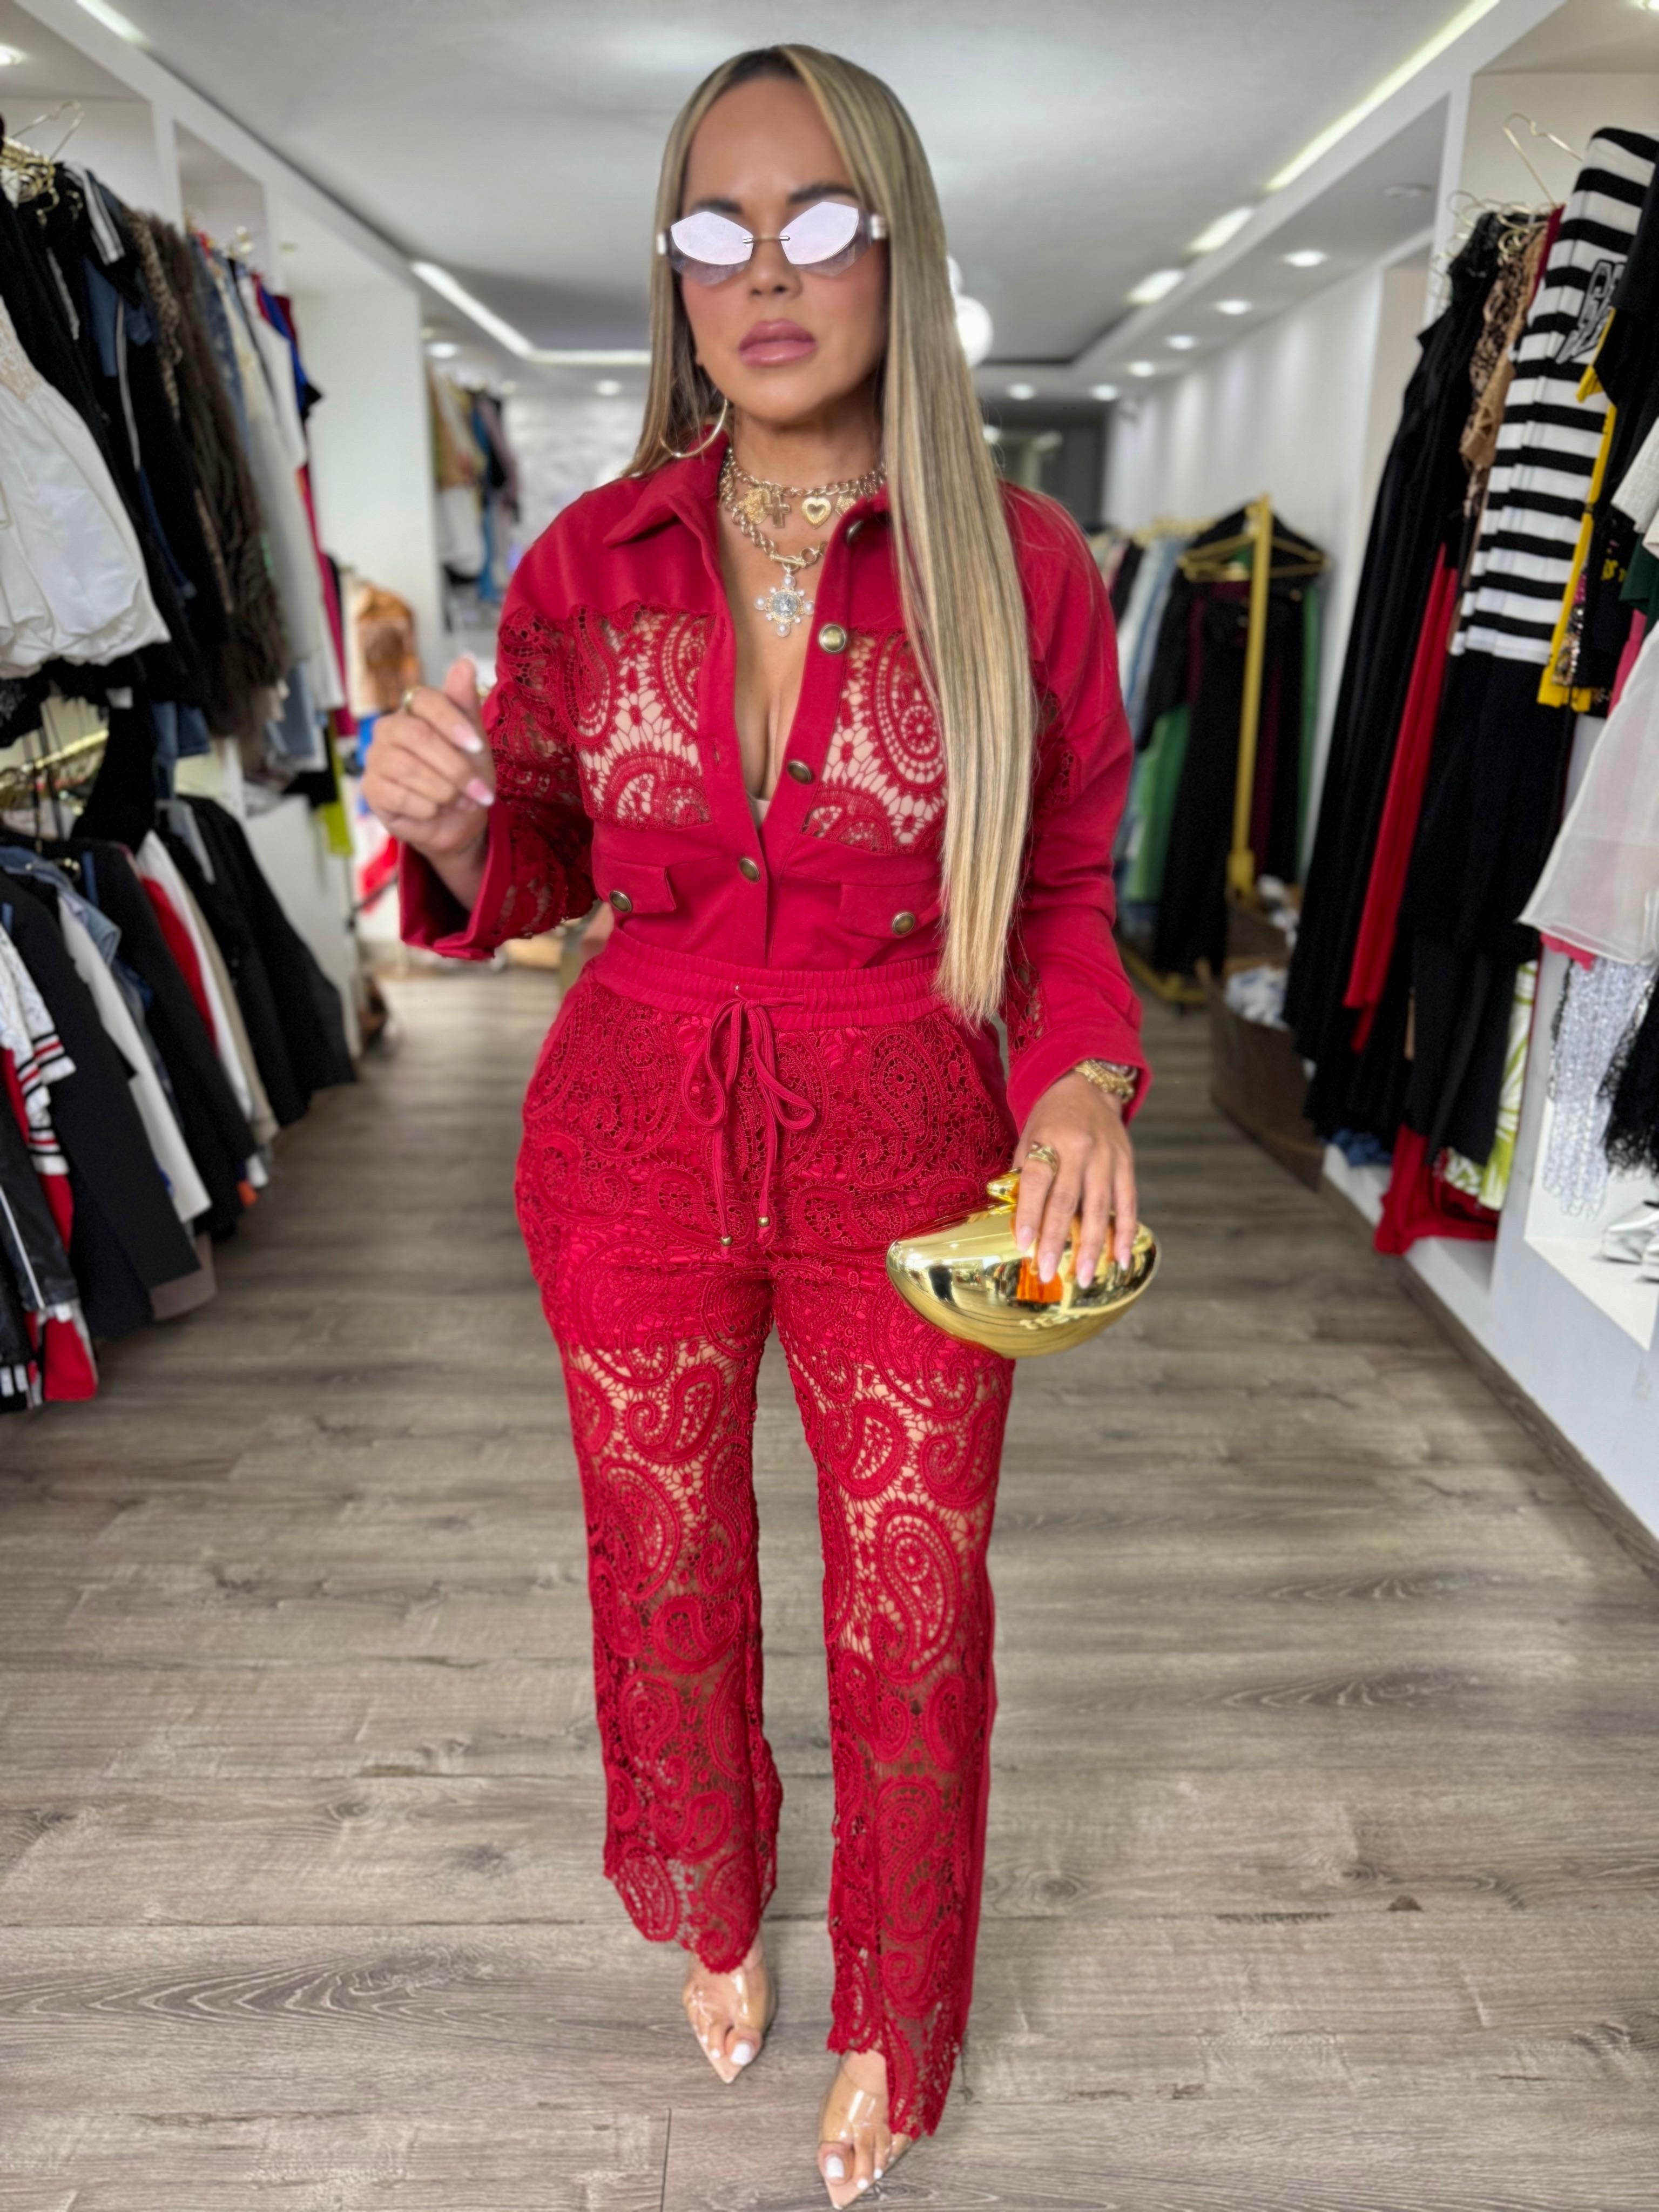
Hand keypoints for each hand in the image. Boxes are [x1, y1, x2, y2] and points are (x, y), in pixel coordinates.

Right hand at [362, 657, 493, 860]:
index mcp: (413, 710)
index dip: (452, 723)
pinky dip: (428, 808)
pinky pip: (399, 796)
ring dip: (445, 791)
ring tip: (462, 801)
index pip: (424, 700)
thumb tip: (464, 661)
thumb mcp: (474, 741)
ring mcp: (376, 758)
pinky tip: (437, 811)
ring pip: (408, 769)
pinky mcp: (371, 789)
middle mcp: (388, 729)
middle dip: (455, 768)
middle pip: (418, 737)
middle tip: (480, 790)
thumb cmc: (465, 774)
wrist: (457, 820)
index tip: (477, 747)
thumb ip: (466, 704)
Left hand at [1014, 1070, 1137, 1287]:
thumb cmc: (1050, 1118)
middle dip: (1057, 1241)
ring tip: (1085, 1277)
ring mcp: (1107, 1159)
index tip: (1023, 1246)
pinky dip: (1125, 1233)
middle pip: (1067, 1202)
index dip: (1029, 1215)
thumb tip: (1019, 1220)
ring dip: (1093, 1247)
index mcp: (1049, 1140)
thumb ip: (1024, 1175)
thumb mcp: (1029, 1137)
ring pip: (1100, 1209)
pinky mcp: (1126, 1165)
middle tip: (1048, 1272)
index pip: (1037, 1182)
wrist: (1087, 1087)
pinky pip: (1127, 1204)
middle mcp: (1080, 1150)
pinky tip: (1120, 1259)